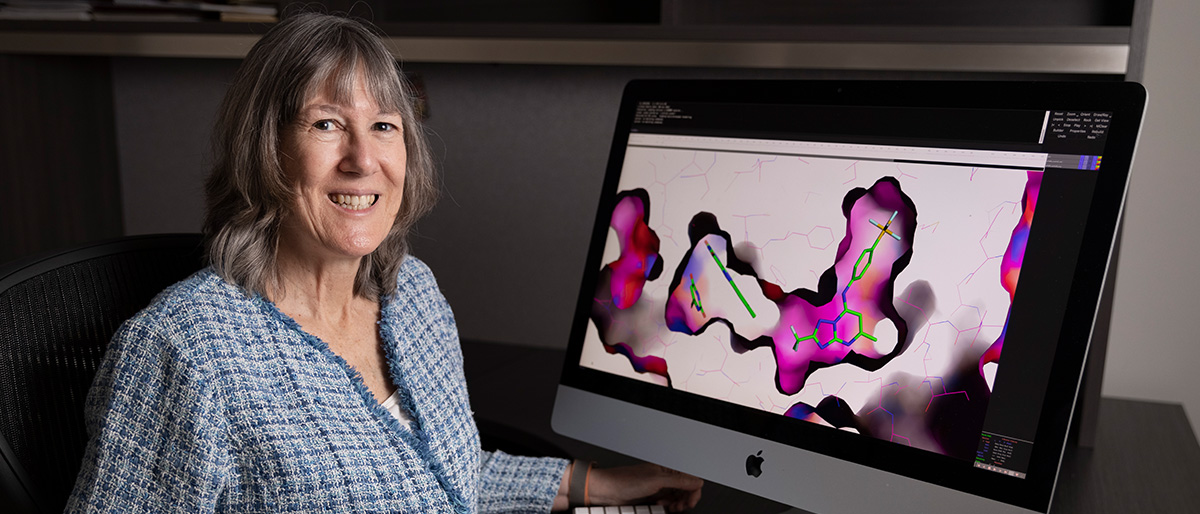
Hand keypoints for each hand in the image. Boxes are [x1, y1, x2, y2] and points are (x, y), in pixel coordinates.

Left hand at [587, 463, 702, 511]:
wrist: (607, 491)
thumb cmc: (625, 481)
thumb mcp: (656, 481)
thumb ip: (678, 481)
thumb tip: (697, 482)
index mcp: (667, 469)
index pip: (690, 479)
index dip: (693, 491)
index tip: (690, 502)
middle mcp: (664, 477)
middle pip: (685, 490)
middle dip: (685, 500)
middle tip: (678, 507)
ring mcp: (658, 488)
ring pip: (677, 498)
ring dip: (676, 504)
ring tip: (669, 507)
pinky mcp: (652, 497)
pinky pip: (667, 503)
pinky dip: (667, 507)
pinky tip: (661, 506)